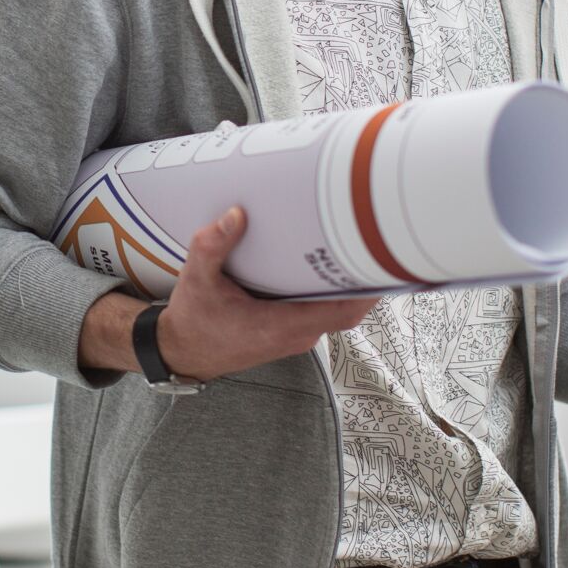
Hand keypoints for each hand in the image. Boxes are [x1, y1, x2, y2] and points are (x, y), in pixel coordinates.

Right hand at [76, 207, 377, 379]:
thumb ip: (213, 246)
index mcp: (281, 325)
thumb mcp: (197, 280)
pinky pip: (323, 310)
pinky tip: (328, 262)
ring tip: (357, 242)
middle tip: (375, 236)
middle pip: (349, 308)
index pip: (343, 311)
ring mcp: (297, 335)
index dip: (369, 290)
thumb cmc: (194, 320)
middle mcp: (297, 334)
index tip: (383, 260)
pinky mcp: (291, 330)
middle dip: (366, 277)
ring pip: (338, 309)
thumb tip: (236, 214)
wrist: (185, 352)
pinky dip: (331, 289)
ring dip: (350, 282)